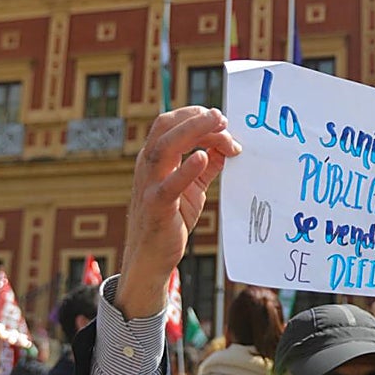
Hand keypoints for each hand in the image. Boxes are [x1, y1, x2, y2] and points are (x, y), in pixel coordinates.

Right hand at [118, 107, 241, 317]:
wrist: (151, 258)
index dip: (195, 116)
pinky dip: (186, 169)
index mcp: (155, 159)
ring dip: (193, 132)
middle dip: (195, 117)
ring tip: (218, 126)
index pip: (170, 124)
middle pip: (166, 128)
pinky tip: (204, 157)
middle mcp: (148, 166)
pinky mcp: (156, 207)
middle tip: (223, 118)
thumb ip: (206, 168)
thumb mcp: (192, 189)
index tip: (222, 120)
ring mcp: (149, 185)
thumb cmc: (171, 220)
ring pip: (164, 148)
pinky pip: (169, 185)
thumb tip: (226, 147)